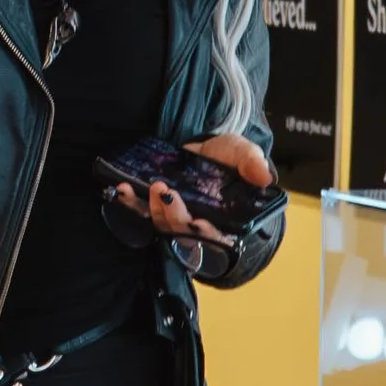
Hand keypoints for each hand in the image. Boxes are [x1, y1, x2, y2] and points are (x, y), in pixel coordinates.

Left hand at [112, 130, 271, 253]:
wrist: (204, 150)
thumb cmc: (228, 159)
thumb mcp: (242, 155)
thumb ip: (252, 163)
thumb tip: (264, 176)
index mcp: (223, 220)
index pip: (215, 235)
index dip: (207, 233)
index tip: (200, 223)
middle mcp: (195, 224)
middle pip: (182, 231)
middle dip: (173, 215)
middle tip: (166, 192)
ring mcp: (172, 217)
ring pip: (159, 223)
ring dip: (148, 208)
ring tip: (146, 186)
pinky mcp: (153, 206)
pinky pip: (139, 211)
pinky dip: (129, 202)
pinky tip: (122, 189)